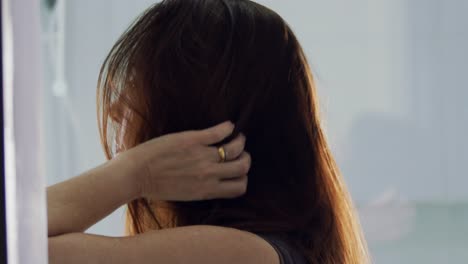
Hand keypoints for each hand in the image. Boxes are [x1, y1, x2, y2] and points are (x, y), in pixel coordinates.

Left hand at [117, 121, 250, 200]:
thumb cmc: (155, 187)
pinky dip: (228, 127)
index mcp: (207, 190)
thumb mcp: (185, 195)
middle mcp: (209, 174)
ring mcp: (203, 156)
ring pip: (235, 148)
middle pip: (243, 167)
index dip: (242, 179)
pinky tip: (228, 125)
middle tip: (241, 153)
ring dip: (240, 142)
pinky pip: (219, 132)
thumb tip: (214, 183)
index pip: (239, 187)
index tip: (236, 171)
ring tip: (237, 137)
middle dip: (245, 159)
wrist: (136, 174)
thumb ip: (202, 190)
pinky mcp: (193, 140)